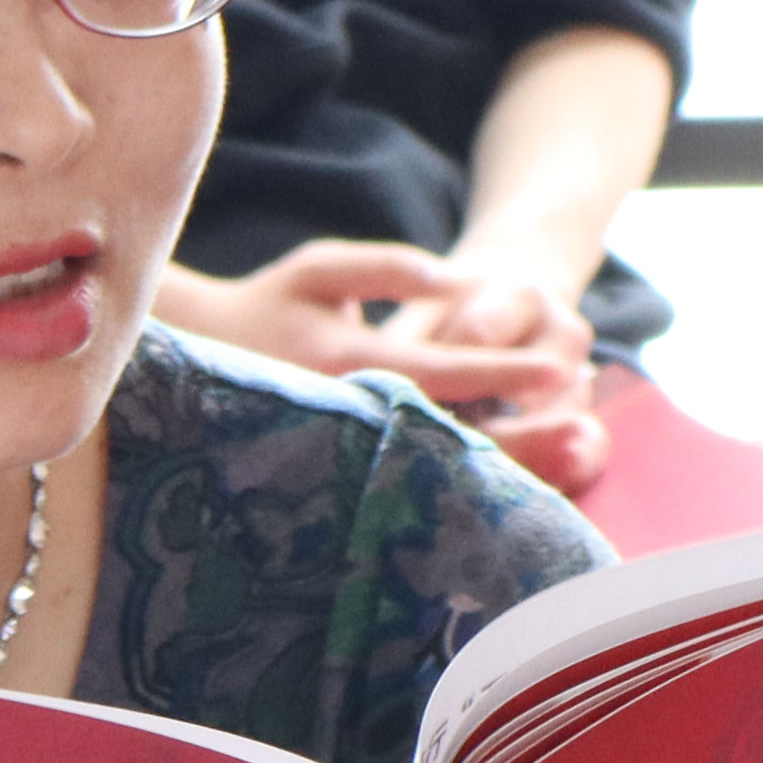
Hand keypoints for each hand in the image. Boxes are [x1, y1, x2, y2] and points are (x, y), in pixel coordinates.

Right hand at [156, 241, 603, 490]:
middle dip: (523, 438)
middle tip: (585, 432)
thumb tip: (456, 278)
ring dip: (507, 471)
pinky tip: (512, 489)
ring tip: (567, 458)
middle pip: (453, 440)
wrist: (178, 376)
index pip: (442, 373)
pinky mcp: (340, 489)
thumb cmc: (259, 311)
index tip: (556, 369)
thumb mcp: (316, 271)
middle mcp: (348, 424)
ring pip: (437, 476)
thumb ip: (385, 269)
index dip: (502, 371)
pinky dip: (466, 488)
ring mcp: (344, 465)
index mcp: (346, 366)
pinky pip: (412, 493)